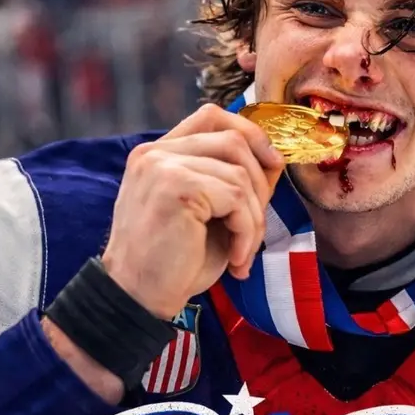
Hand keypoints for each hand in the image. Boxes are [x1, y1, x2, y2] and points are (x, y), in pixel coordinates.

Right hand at [101, 103, 283, 319]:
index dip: (250, 133)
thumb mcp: (207, 214)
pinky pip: (236, 199)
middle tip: (255, 229)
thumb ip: (230, 181)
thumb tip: (276, 159)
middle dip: (261, 184)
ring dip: (254, 220)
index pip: (211, 116)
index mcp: (158, 154)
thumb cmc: (174, 263)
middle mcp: (156, 153)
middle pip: (233, 139)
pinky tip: (236, 261)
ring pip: (240, 174)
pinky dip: (247, 233)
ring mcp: (163, 167)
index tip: (272, 163)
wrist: (138, 298)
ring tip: (244, 252)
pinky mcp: (177, 188)